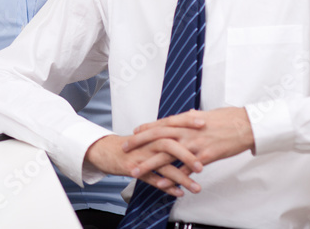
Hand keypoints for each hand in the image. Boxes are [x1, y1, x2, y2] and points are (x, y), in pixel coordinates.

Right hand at [85, 133, 202, 197]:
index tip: (203, 123)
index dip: (186, 123)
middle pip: (169, 145)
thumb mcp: (149, 133)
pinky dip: (166, 187)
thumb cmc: (132, 143)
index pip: (171, 123)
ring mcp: (141, 156)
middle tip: (202, 166)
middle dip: (186, 156)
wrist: (106, 150)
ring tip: (196, 187)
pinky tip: (178, 193)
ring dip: (180, 177)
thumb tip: (188, 116)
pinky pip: (152, 179)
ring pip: (162, 166)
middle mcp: (148, 142)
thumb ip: (168, 129)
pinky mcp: (134, 169)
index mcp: (153, 132)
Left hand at [123, 107, 254, 173]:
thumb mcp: (205, 115)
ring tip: (136, 170)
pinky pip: (185, 169)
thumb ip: (192, 118)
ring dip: (149, 164)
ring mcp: (194, 144)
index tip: (134, 132)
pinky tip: (162, 184)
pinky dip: (173, 177)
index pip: (161, 123)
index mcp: (186, 120)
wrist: (245, 125)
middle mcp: (186, 131)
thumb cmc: (227, 119)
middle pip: (157, 137)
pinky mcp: (204, 157)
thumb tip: (186, 116)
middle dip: (138, 143)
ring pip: (166, 154)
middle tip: (124, 149)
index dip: (146, 128)